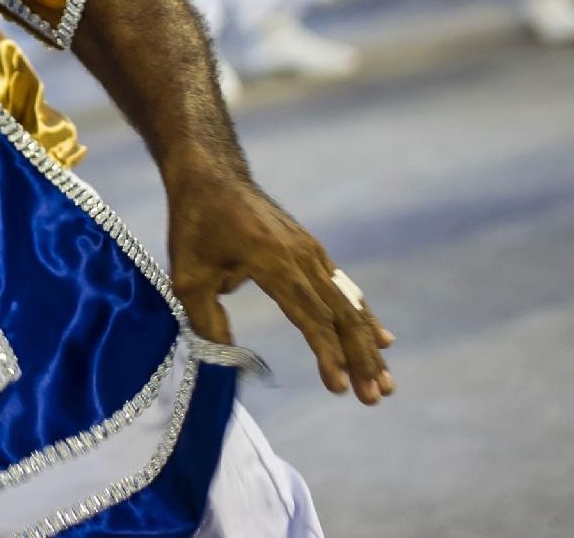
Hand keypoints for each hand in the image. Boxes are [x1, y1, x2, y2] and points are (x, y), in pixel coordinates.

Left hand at [165, 173, 394, 405]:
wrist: (211, 174)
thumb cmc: (195, 224)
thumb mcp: (187, 275)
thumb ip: (207, 320)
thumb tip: (228, 362)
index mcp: (273, 260)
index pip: (310, 316)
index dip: (327, 354)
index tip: (339, 388)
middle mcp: (302, 255)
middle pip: (341, 314)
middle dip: (360, 359)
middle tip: (374, 398)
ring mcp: (311, 250)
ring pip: (348, 303)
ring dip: (367, 345)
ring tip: (385, 383)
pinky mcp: (312, 249)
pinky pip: (344, 288)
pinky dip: (363, 317)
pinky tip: (381, 340)